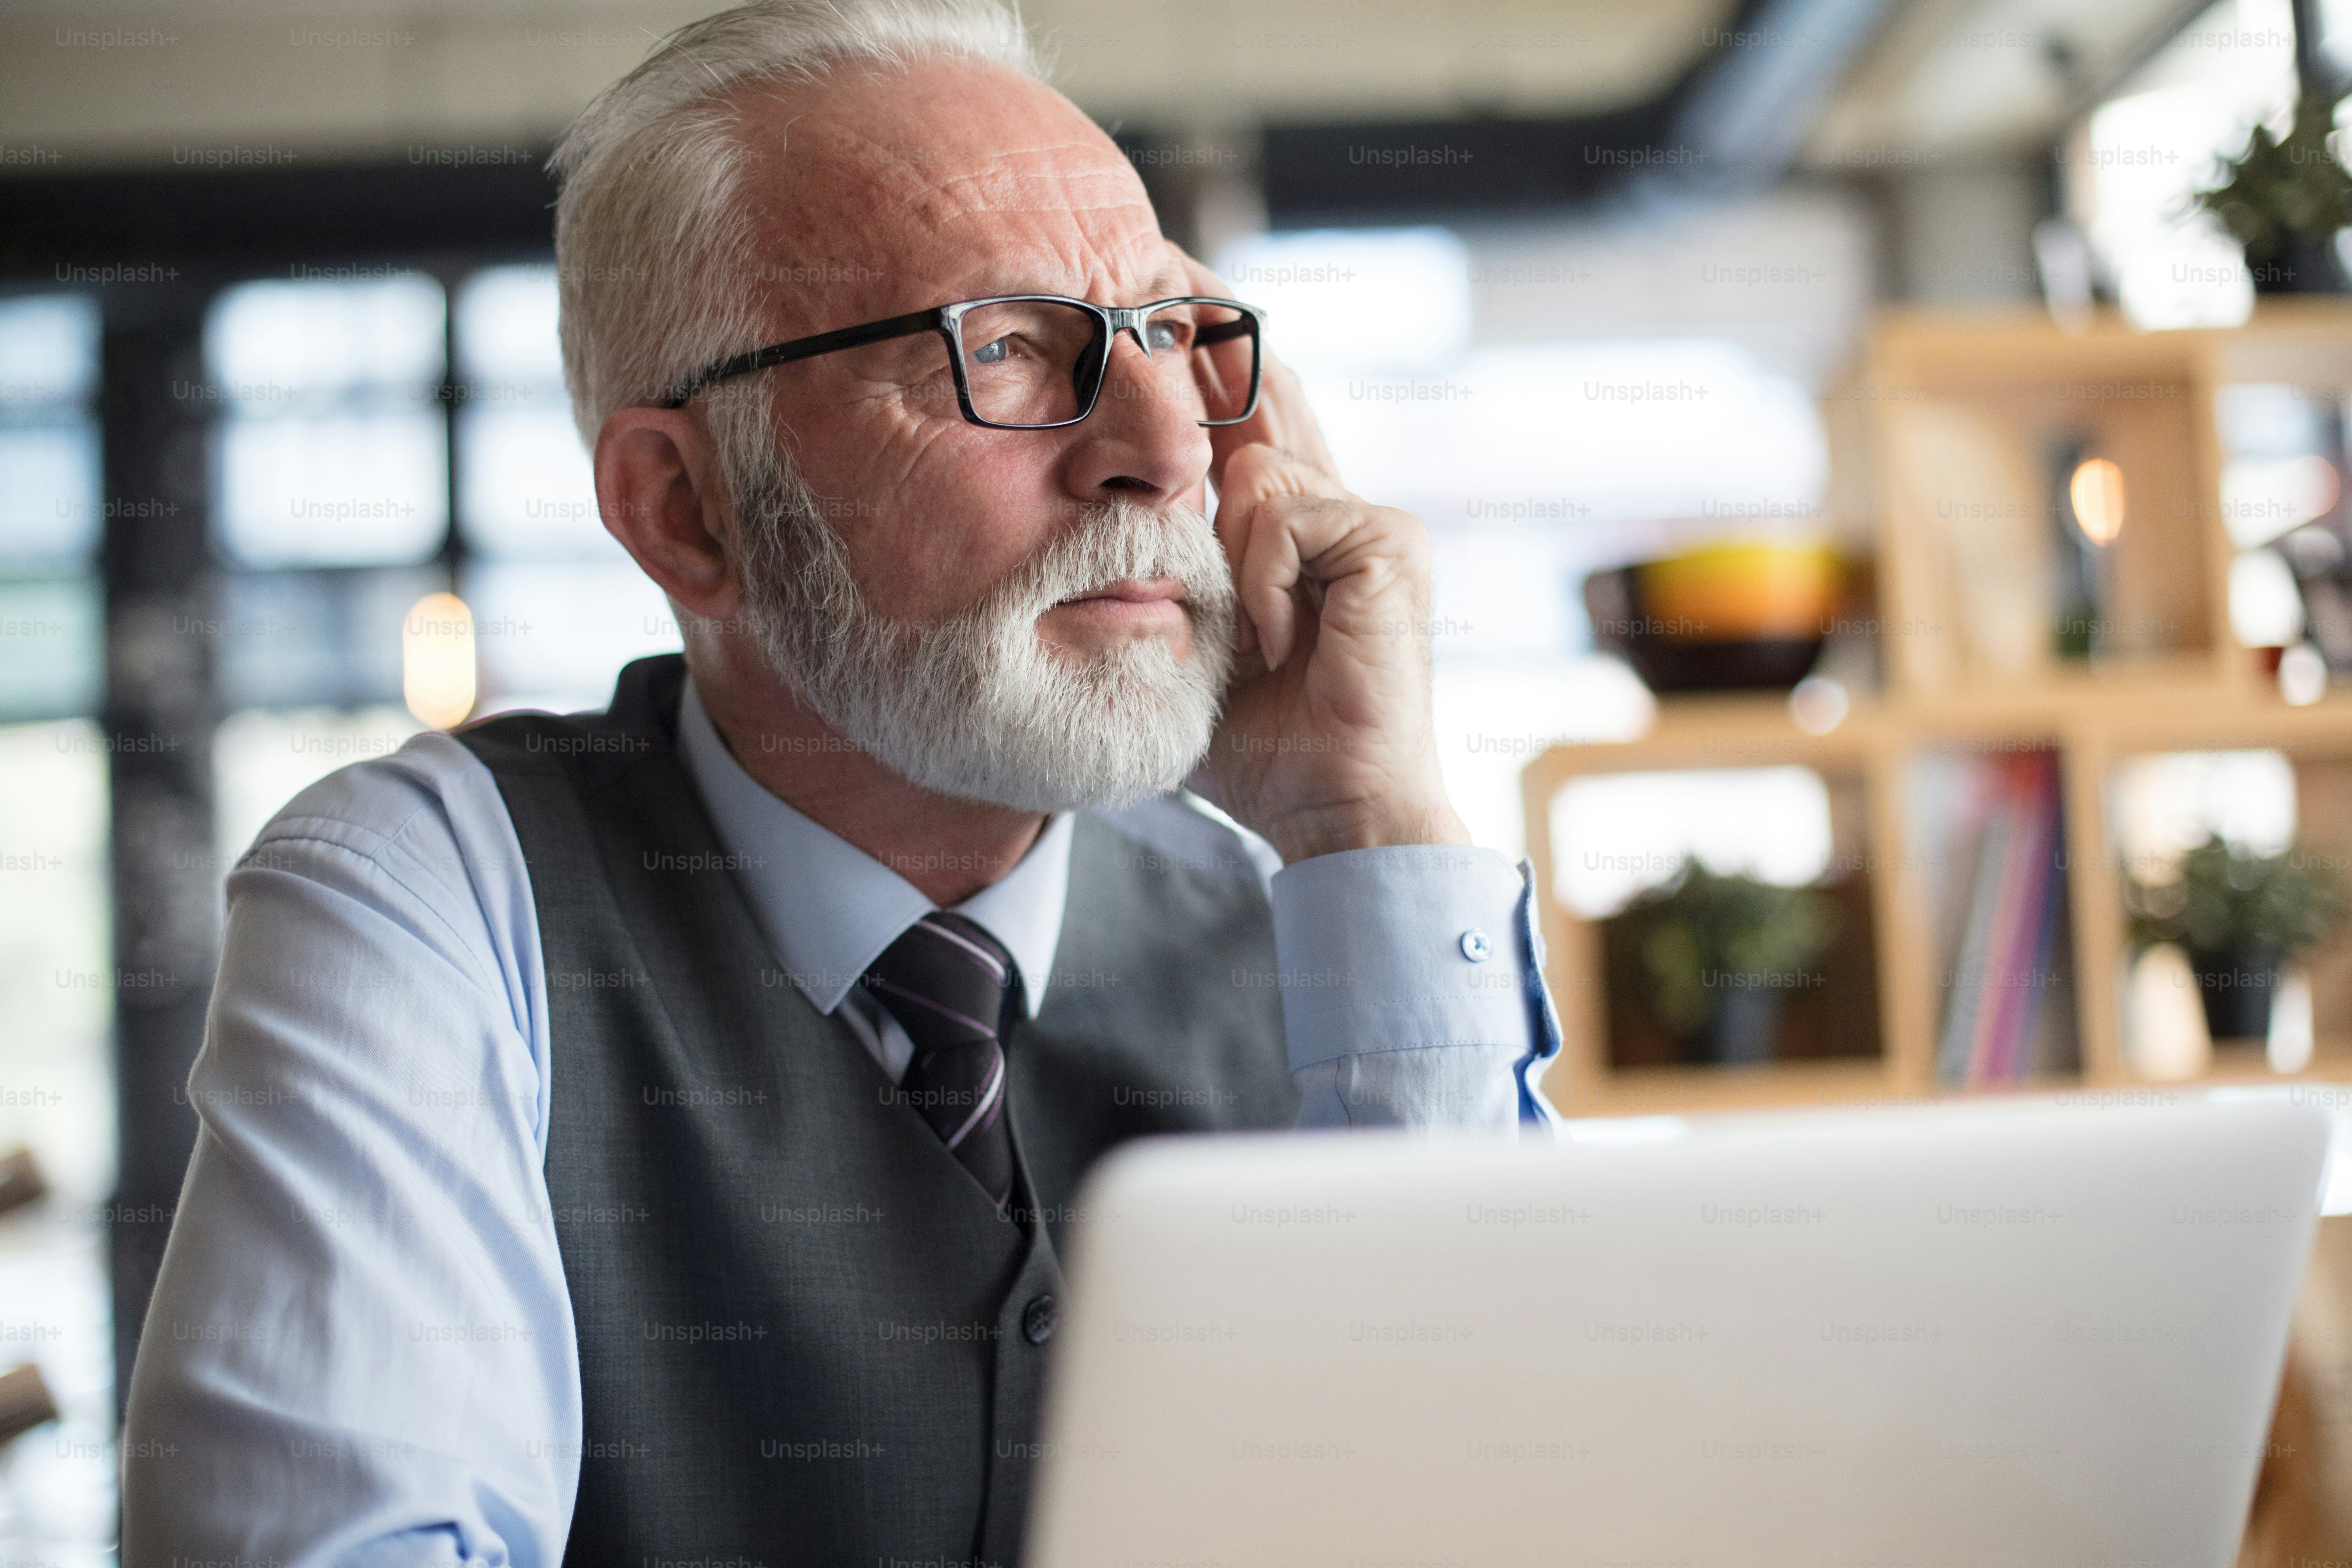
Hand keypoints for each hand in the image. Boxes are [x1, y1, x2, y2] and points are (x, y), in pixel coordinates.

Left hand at [1174, 248, 1470, 863]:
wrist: (1329, 804)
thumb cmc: (1259, 745)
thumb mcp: (1192, 645)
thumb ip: (1170, 579)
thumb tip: (1107, 521)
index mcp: (1301, 531)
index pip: (1255, 415)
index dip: (1212, 358)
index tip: (1161, 299)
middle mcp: (1343, 508)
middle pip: (1263, 403)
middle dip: (1209, 365)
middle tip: (1154, 322)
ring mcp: (1373, 522)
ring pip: (1259, 472)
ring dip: (1230, 557)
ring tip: (1254, 636)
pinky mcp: (1388, 540)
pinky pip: (1285, 516)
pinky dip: (1264, 583)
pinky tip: (1280, 643)